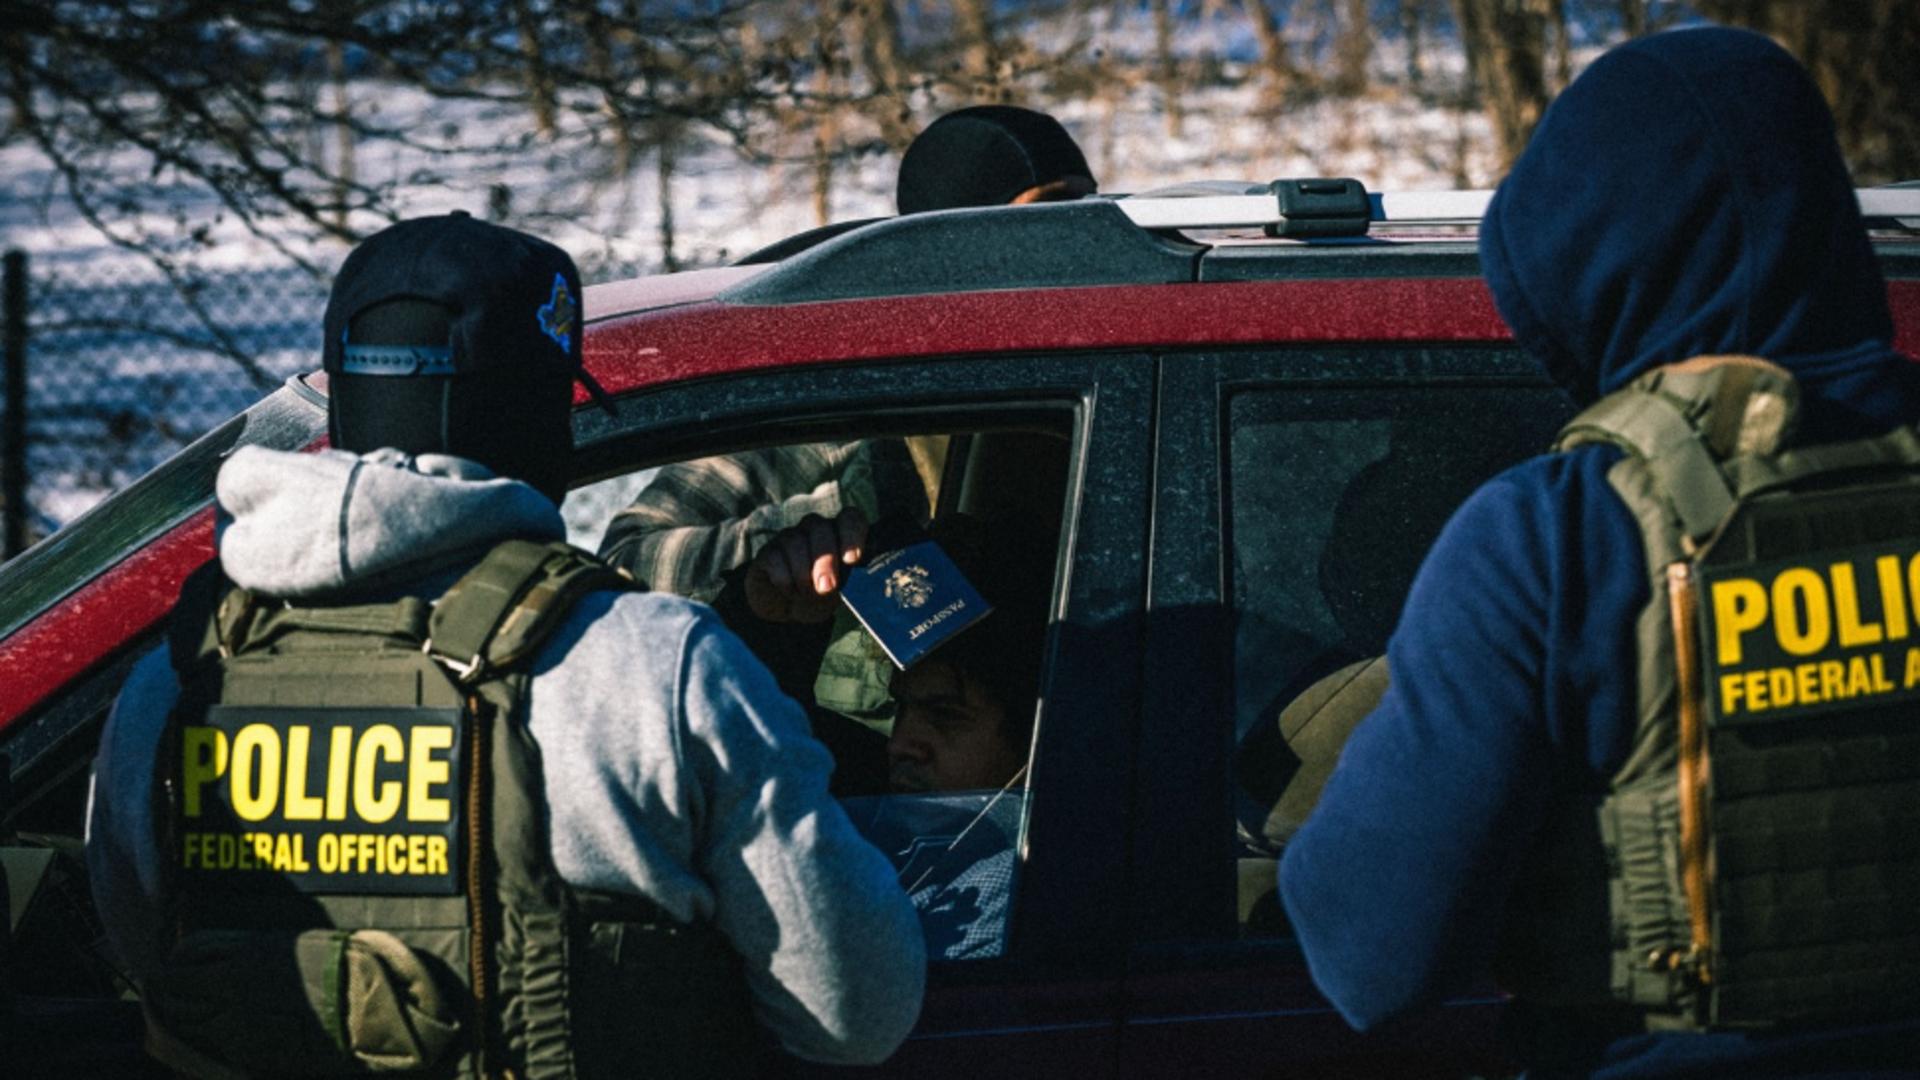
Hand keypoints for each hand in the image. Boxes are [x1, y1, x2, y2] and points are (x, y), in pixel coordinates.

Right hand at [745, 508, 868, 623]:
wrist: (788, 609)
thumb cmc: (821, 596)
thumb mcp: (839, 592)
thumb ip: (846, 581)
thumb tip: (842, 581)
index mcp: (840, 534)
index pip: (850, 518)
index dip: (852, 534)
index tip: (852, 560)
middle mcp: (815, 529)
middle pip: (820, 528)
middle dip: (825, 561)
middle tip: (826, 587)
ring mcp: (789, 537)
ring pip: (795, 541)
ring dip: (803, 573)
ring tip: (807, 594)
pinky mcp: (768, 552)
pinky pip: (775, 557)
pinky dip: (784, 578)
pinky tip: (789, 590)